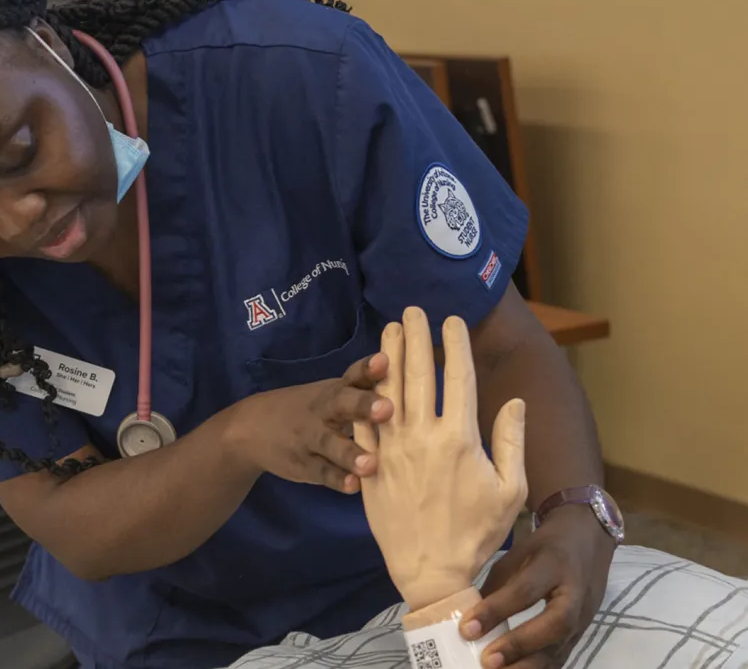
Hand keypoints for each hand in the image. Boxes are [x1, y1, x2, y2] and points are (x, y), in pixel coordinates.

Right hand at [222, 354, 393, 493]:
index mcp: (334, 390)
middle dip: (364, 405)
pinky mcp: (304, 465)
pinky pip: (322, 472)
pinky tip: (354, 486)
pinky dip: (338, 479)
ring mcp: (310, 438)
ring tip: (371, 463)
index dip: (368, 368)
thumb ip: (365, 390)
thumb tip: (410, 377)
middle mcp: (323, 411)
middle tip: (388, 409)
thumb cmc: (309, 409)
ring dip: (351, 453)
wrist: (250, 430)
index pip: (353, 375)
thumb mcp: (330, 394)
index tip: (385, 361)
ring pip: (331, 444)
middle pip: (342, 404)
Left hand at [356, 307, 527, 610]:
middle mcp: (423, 436)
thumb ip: (511, 442)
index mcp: (460, 438)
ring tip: (389, 328)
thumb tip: (515, 401)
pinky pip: (364, 419)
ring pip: (388, 389)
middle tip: (413, 309)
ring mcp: (392, 447)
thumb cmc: (476, 533)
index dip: (455, 344)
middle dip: (417, 337)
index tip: (452, 320)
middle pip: (419, 373)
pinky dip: (364, 392)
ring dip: (389, 355)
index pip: (458, 378)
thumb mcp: (509, 491)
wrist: (430, 569)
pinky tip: (365, 372)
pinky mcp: (371, 461)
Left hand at [460, 506, 613, 668]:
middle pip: (555, 623)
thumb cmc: (544, 547)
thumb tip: (470, 619)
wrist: (588, 541)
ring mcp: (584, 616)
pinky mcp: (583, 633)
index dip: (496, 610)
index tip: (467, 629)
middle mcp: (575, 593)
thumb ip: (497, 586)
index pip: (524, 590)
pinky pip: (563, 657)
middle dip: (520, 644)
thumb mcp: (518, 555)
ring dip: (529, 666)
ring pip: (561, 647)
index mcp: (554, 564)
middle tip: (488, 661)